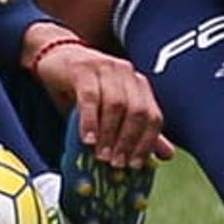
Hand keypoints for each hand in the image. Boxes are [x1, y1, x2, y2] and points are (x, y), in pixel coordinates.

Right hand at [22, 23, 172, 167]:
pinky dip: (90, 121)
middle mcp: (127, 73)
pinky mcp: (82, 69)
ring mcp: (105, 68)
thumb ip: (138, 130)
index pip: (153, 117)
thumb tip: (168, 155)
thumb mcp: (111, 110)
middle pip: (137, 111)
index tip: (135, 165)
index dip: (147, 143)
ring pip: (116, 105)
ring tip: (101, 155)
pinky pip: (90, 98)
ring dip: (110, 134)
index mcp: (139, 84)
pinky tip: (87, 139)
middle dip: (128, 141)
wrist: (56, 57)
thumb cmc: (83, 89)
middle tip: (116, 163)